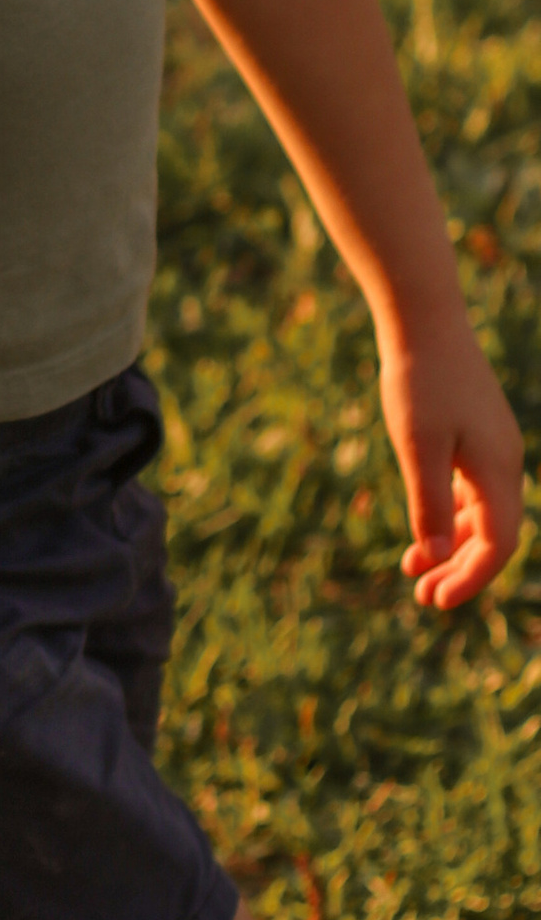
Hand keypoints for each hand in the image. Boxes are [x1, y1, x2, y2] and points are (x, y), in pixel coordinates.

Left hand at [377, 303, 524, 607]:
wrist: (423, 319)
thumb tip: (439, 561)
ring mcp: (492, 447)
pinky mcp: (476, 433)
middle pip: (494, 535)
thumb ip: (430, 504)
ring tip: (414, 569)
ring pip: (482, 514)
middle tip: (423, 597)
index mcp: (498, 470)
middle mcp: (504, 463)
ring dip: (453, 545)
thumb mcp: (417, 447)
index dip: (471, 579)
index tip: (436, 601)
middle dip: (462, 571)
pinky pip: (472, 490)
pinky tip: (423, 527)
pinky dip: (450, 515)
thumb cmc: (419, 380)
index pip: (498, 545)